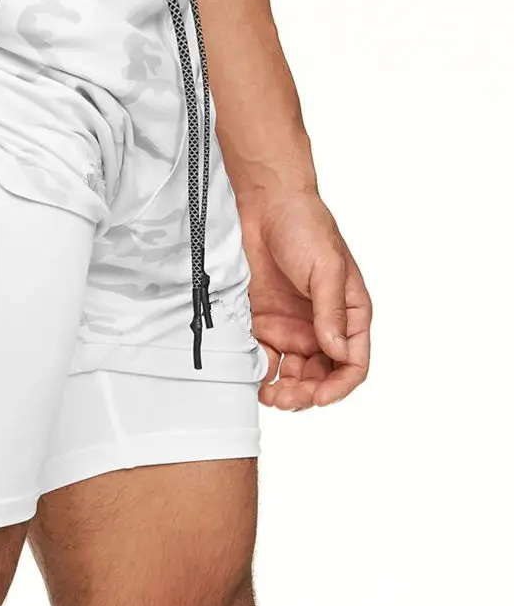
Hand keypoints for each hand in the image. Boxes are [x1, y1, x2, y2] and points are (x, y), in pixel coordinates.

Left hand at [240, 191, 371, 409]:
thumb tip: (337, 352)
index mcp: (349, 315)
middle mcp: (322, 326)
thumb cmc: (305, 227)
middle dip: (307, 394)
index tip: (320, 398)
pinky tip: (252, 375)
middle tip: (285, 399)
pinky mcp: (263, 322)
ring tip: (268, 395)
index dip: (340, 386)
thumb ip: (331, 312)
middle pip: (322, 376)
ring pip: (294, 374)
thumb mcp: (326, 268)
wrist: (264, 205)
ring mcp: (292, 326)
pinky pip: (264, 357)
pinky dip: (260, 371)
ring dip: (284, 390)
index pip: (353, 363)